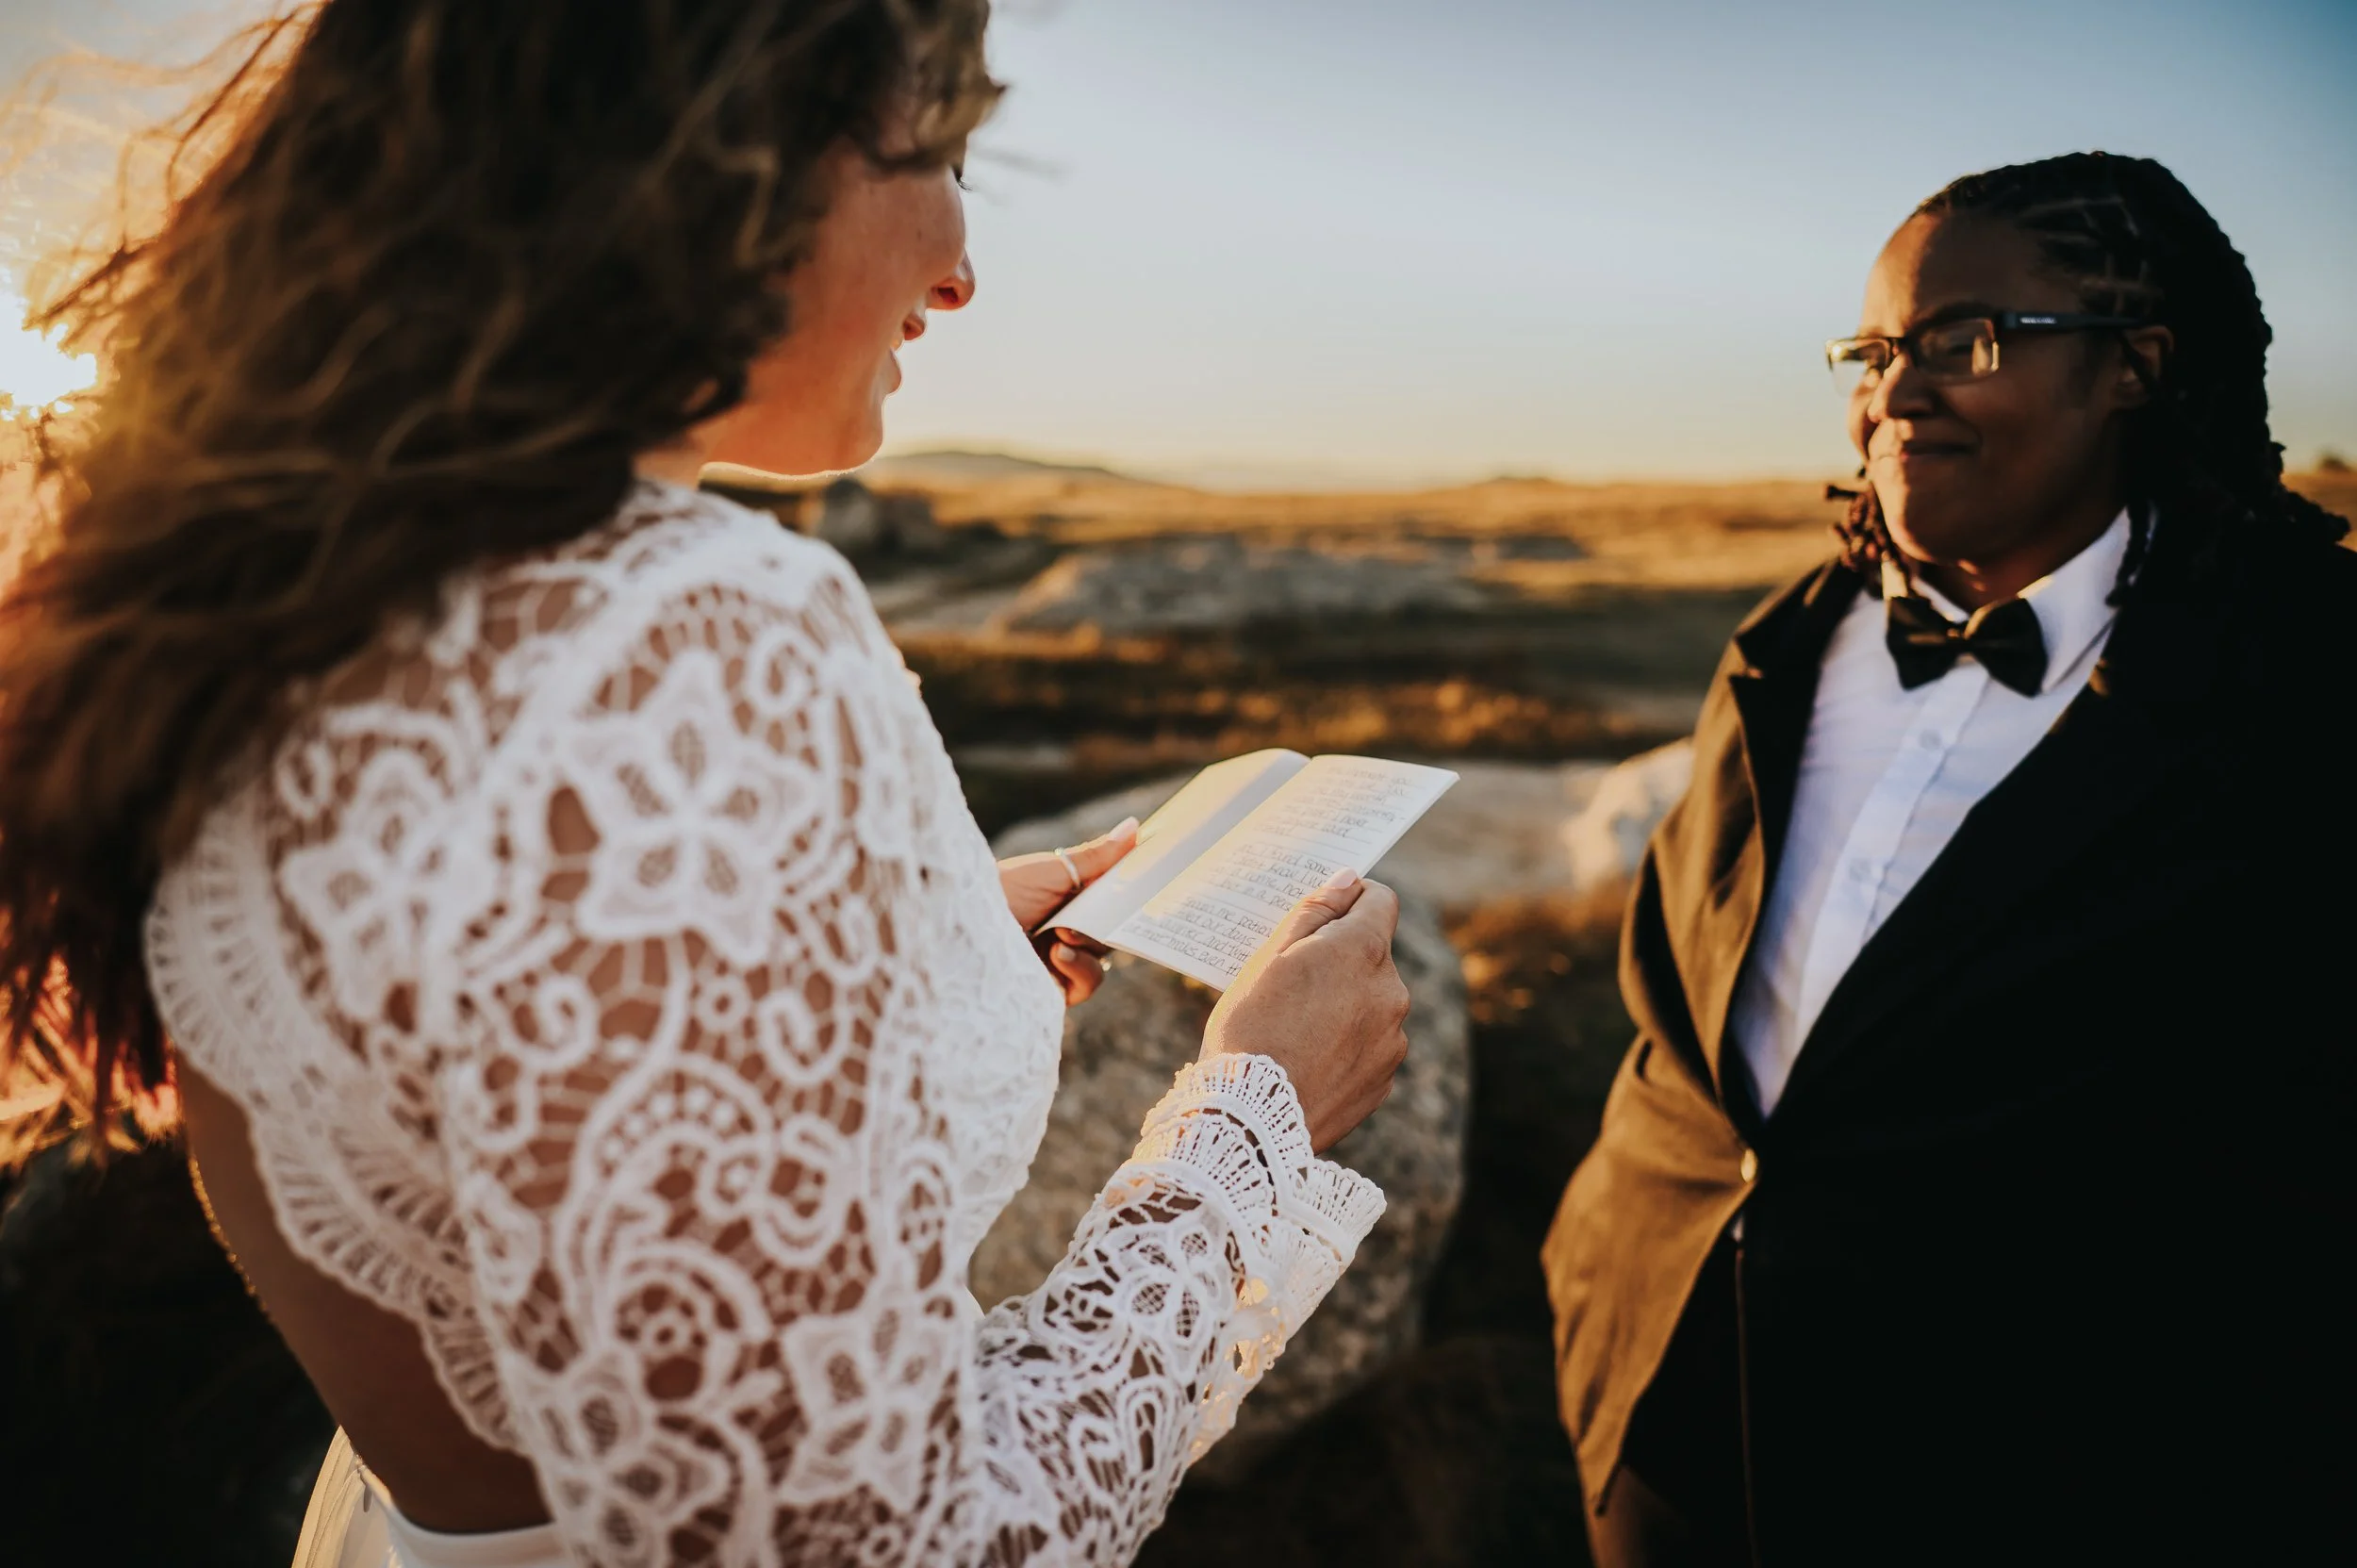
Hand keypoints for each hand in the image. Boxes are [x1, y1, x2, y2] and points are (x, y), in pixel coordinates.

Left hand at [998, 817, 1138, 1004]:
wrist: (961, 924)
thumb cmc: (1003, 889)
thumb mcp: (1055, 869)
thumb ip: (1099, 857)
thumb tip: (1137, 826)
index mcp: (1066, 901)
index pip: (1109, 904)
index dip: (1128, 900)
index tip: (1149, 890)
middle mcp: (1062, 931)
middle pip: (1109, 934)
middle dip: (1106, 924)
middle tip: (1091, 915)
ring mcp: (1056, 962)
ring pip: (1101, 961)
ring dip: (1088, 947)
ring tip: (1061, 937)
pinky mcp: (1051, 989)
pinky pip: (1086, 985)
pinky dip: (1079, 969)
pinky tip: (1057, 954)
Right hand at [1200, 869, 1410, 1151]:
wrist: (1250, 1119)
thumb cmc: (1250, 1029)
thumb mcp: (1269, 958)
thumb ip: (1315, 912)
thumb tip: (1348, 880)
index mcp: (1363, 951)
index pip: (1380, 900)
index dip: (1352, 900)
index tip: (1326, 914)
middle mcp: (1391, 991)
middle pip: (1374, 955)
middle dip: (1341, 960)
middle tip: (1291, 983)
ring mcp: (1393, 1039)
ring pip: (1373, 1002)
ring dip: (1346, 1004)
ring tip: (1295, 1029)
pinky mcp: (1385, 1078)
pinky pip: (1370, 1046)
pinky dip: (1347, 1045)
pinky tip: (1308, 1060)